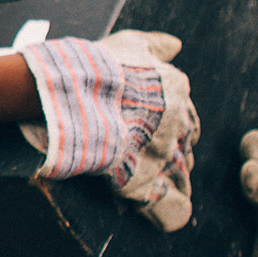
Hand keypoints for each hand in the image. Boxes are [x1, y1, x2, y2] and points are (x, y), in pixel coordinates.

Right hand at [20, 30, 199, 230]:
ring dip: (167, 176)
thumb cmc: (98, 66)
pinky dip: (171, 212)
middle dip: (169, 151)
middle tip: (144, 153)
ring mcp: (164, 154)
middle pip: (185, 145)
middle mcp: (179, 124)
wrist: (72, 92)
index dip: (167, 125)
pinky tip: (168, 212)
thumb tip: (176, 45)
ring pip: (179, 173)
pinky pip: (170, 207)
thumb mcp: (131, 43)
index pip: (185, 116)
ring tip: (144, 176)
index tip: (149, 129)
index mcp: (177, 91)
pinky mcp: (146, 182)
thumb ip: (157, 45)